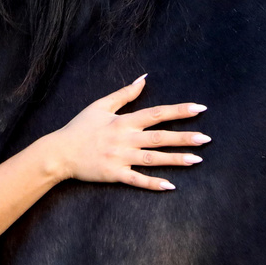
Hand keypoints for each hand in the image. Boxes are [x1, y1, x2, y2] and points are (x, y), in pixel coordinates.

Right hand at [36, 75, 207, 190]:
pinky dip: (153, 183)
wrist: (59, 152)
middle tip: (206, 139)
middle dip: (184, 137)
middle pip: (160, 137)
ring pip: (153, 158)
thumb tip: (144, 78)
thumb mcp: (100, 105)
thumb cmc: (80, 128)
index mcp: (123, 121)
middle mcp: (125, 138)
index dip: (179, 110)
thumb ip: (124, 93)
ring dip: (176, 159)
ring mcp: (121, 158)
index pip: (156, 113)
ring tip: (197, 159)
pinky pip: (137, 180)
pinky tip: (170, 186)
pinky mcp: (115, 174)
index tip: (199, 109)